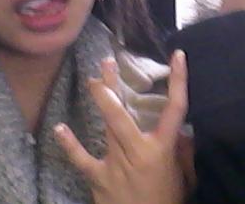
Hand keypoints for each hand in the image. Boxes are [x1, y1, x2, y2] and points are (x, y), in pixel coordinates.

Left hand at [54, 50, 188, 203]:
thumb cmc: (168, 203)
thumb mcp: (185, 178)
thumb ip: (183, 153)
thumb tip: (183, 131)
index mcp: (162, 149)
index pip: (175, 108)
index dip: (178, 80)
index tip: (177, 56)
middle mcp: (138, 151)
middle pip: (124, 113)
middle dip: (114, 86)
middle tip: (106, 63)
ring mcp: (116, 164)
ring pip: (107, 127)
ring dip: (101, 101)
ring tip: (93, 80)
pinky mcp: (100, 178)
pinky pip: (82, 160)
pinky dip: (70, 145)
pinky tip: (59, 129)